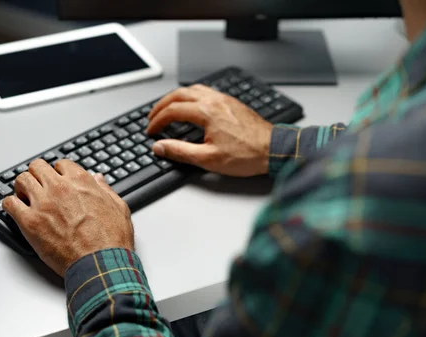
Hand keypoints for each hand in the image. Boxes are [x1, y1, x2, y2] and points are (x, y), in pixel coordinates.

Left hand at [2, 159, 133, 275]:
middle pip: (37, 167)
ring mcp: (43, 203)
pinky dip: (10, 205)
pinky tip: (16, 210)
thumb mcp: (118, 208)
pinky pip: (9, 203)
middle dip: (37, 176)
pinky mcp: (30, 222)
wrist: (101, 263)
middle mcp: (60, 187)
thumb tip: (98, 179)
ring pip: (21, 180)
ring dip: (22, 187)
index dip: (58, 173)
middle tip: (38, 187)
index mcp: (81, 181)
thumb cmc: (111, 240)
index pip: (61, 164)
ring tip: (25, 197)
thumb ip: (105, 190)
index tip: (57, 181)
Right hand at [147, 84, 273, 176]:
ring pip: (193, 89)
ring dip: (177, 97)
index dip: (158, 121)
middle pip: (180, 95)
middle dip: (162, 105)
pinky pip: (206, 91)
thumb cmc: (247, 155)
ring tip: (168, 107)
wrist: (274, 149)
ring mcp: (225, 99)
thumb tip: (160, 147)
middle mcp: (215, 100)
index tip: (151, 131)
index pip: (173, 111)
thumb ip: (180, 151)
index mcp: (206, 112)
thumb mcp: (208, 159)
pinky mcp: (232, 103)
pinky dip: (192, 95)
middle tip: (152, 116)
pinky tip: (192, 104)